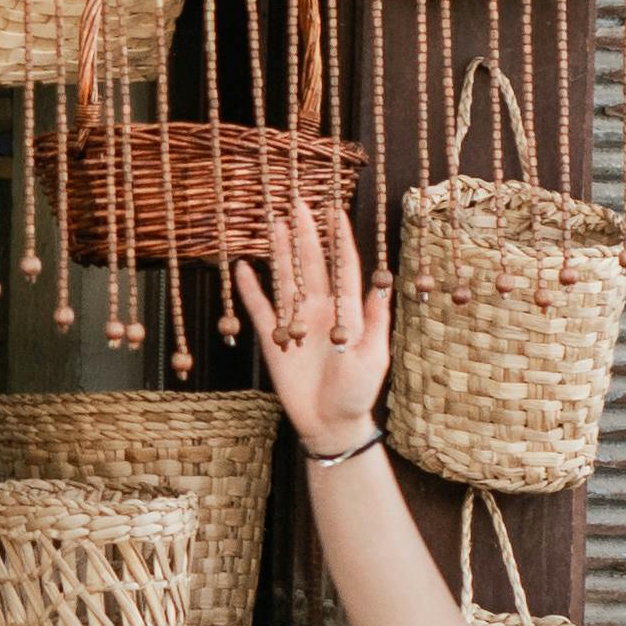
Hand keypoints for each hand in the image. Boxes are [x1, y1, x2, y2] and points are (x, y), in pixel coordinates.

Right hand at [239, 198, 392, 460]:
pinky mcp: (275, 339)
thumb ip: (374, 321)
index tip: (335, 210)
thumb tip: (381, 286)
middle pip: (312, 264)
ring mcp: (297, 322)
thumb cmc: (357, 392)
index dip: (339, 238)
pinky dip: (251, 289)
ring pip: (287, 278)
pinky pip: (261, 308)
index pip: (343, 266)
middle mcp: (321, 310)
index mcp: (347, 310)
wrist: (329, 422)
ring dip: (280, 252)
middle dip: (306, 234)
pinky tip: (244, 267)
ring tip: (274, 223)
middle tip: (298, 203)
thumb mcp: (374, 356)